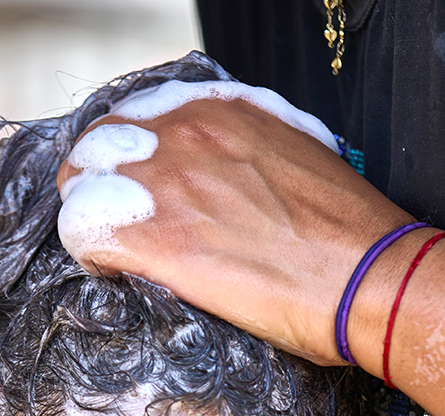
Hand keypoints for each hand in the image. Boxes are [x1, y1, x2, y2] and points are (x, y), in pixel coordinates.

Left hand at [57, 98, 409, 364]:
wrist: (366, 276)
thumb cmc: (338, 230)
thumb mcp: (285, 157)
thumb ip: (234, 152)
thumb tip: (206, 172)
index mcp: (215, 109)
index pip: (129, 120)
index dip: (121, 164)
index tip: (133, 195)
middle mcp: (181, 133)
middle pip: (93, 150)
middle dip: (95, 190)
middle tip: (116, 230)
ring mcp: (163, 183)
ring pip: (78, 191)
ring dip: (91, 225)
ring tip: (119, 257)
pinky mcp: (154, 238)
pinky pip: (82, 237)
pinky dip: (94, 260)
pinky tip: (124, 276)